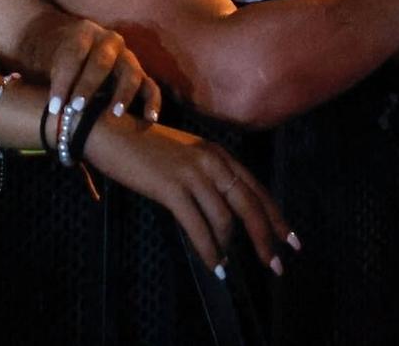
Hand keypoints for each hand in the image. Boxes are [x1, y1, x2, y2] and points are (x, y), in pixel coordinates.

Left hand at [17, 9, 161, 123]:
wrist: (69, 47)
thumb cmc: (53, 57)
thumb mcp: (44, 60)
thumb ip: (44, 75)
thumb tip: (29, 93)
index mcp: (82, 31)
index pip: (73, 55)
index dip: (64, 81)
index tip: (56, 107)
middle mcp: (108, 40)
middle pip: (101, 62)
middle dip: (88, 86)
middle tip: (77, 108)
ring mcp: (127, 56)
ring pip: (130, 72)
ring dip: (122, 93)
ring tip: (114, 114)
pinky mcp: (139, 73)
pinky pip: (150, 86)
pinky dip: (152, 101)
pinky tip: (149, 119)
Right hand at [86, 114, 294, 278]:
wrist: (107, 131)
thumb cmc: (141, 144)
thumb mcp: (183, 154)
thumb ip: (206, 175)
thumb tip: (224, 212)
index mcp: (217, 152)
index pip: (256, 188)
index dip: (277, 217)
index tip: (291, 241)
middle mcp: (211, 161)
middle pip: (249, 206)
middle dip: (265, 240)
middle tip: (275, 267)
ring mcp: (192, 173)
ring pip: (224, 220)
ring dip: (227, 248)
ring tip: (226, 266)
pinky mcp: (171, 187)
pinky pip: (198, 226)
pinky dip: (208, 250)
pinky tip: (212, 265)